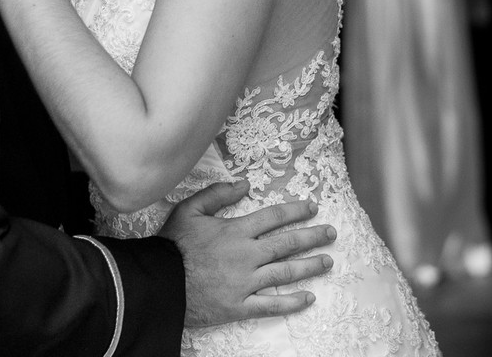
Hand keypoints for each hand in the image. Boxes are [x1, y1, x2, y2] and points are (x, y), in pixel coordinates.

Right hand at [159, 180, 335, 327]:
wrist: (160, 283)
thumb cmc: (172, 245)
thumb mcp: (189, 210)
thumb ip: (217, 194)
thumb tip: (244, 184)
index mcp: (236, 231)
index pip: (274, 217)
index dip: (296, 211)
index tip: (312, 208)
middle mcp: (247, 255)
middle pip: (287, 244)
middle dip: (312, 236)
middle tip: (331, 233)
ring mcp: (245, 283)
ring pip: (285, 273)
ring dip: (309, 266)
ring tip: (327, 261)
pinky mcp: (239, 306)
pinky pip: (271, 305)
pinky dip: (291, 302)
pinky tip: (308, 298)